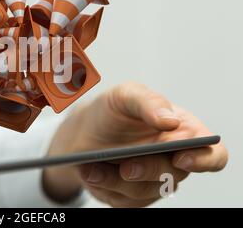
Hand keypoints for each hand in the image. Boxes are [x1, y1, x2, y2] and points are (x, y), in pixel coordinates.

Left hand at [43, 82, 227, 206]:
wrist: (82, 130)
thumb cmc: (111, 111)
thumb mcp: (125, 95)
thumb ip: (149, 101)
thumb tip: (171, 121)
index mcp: (183, 133)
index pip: (212, 154)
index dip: (204, 160)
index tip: (182, 157)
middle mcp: (173, 160)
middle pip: (173, 176)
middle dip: (147, 170)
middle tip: (126, 167)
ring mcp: (153, 182)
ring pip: (143, 191)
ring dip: (115, 180)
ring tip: (92, 167)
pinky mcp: (132, 197)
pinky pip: (123, 201)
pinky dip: (103, 185)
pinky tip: (89, 171)